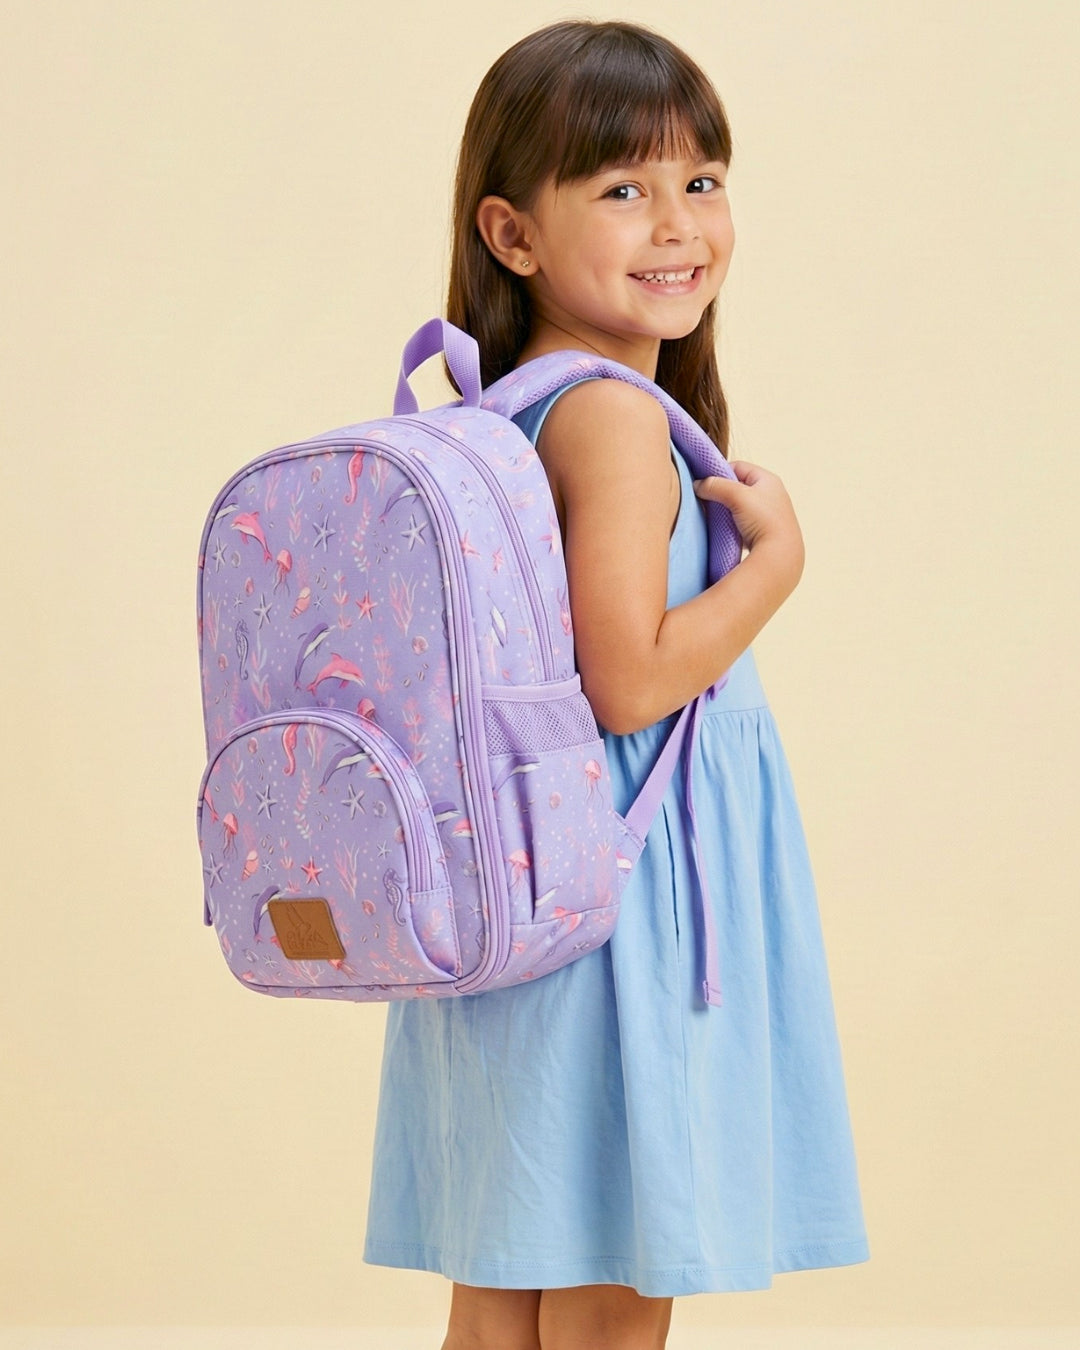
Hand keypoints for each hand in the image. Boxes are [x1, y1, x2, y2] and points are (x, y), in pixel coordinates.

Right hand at [694, 460, 804, 581]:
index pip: (738, 467)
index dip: (720, 472)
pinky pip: (744, 521)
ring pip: (740, 505)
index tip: (707, 484)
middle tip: (710, 500)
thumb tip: (698, 485)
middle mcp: (772, 493)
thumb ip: (715, 486)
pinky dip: (734, 523)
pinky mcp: (765, 530)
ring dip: (727, 509)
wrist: (779, 554)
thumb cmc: (764, 520)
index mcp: (768, 479)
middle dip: (722, 492)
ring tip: (718, 517)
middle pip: (738, 486)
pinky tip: (728, 530)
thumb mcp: (736, 495)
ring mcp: (770, 513)